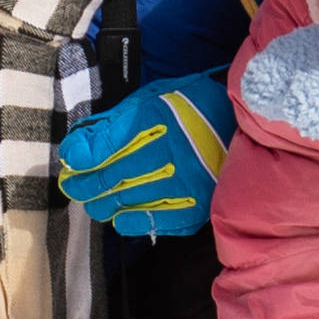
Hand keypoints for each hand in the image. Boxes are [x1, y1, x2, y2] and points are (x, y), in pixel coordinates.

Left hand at [57, 73, 228, 234]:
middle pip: (112, 176)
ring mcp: (187, 182)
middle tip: (73, 185)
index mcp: (160, 116)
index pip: (106, 144)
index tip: (71, 158)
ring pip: (129, 201)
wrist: (248, 125)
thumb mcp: (155, 97)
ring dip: (103, 204)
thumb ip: (118, 119)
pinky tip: (120, 218)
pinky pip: (158, 221)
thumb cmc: (193, 107)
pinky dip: (133, 221)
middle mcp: (173, 151)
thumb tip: (79, 144)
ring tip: (94, 201)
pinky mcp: (199, 205)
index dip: (80, 154)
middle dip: (84, 183)